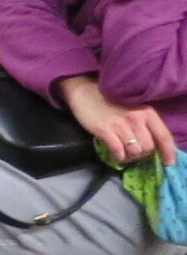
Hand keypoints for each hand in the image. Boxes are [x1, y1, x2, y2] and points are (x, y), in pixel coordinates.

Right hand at [62, 74, 177, 165]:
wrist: (87, 92)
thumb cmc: (112, 101)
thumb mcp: (135, 109)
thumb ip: (145, 123)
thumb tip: (150, 143)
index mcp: (147, 113)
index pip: (164, 136)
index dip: (168, 152)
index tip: (168, 162)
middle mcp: (137, 119)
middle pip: (148, 147)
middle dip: (142, 154)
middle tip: (134, 153)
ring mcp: (120, 125)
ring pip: (135, 151)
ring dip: (130, 157)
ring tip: (124, 153)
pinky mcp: (105, 130)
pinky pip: (118, 150)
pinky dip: (119, 156)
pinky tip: (116, 154)